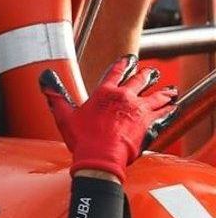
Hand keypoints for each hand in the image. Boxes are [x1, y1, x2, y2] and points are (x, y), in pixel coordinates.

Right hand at [40, 55, 177, 180]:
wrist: (100, 158)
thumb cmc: (82, 139)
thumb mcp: (64, 117)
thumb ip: (56, 95)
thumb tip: (44, 77)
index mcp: (104, 93)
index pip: (116, 72)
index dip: (123, 64)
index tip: (129, 59)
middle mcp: (125, 97)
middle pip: (140, 80)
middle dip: (147, 75)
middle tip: (151, 73)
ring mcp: (139, 110)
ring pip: (156, 95)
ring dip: (163, 92)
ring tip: (169, 90)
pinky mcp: (149, 123)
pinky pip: (163, 113)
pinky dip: (169, 109)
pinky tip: (173, 107)